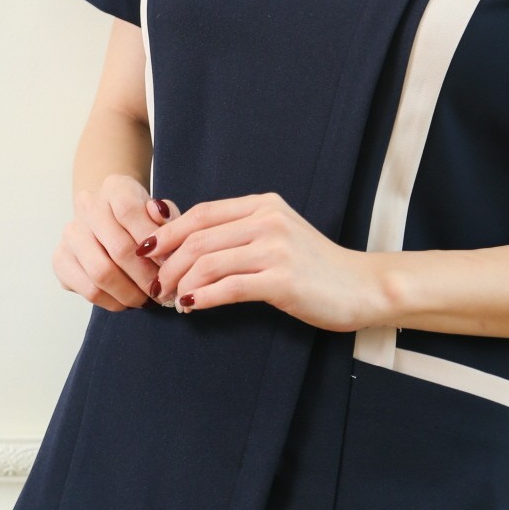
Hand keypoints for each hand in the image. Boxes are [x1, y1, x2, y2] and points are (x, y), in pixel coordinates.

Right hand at [52, 175, 181, 310]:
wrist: (106, 216)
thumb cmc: (137, 218)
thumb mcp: (157, 211)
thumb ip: (166, 219)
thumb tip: (164, 232)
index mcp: (114, 188)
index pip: (130, 212)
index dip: (153, 241)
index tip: (170, 264)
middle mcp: (87, 207)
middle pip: (119, 248)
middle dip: (146, 276)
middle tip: (161, 290)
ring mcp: (71, 233)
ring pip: (102, 273)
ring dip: (129, 293)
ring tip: (146, 299)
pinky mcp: (61, 259)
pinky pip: (89, 290)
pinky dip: (112, 301)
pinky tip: (126, 301)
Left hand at [138, 192, 383, 331]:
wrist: (360, 286)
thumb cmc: (313, 264)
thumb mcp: (276, 233)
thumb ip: (238, 231)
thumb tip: (184, 240)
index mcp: (264, 204)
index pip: (203, 213)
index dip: (169, 232)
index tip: (148, 252)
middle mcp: (268, 220)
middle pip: (199, 238)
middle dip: (168, 263)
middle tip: (155, 285)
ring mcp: (276, 249)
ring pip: (208, 262)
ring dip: (180, 283)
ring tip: (171, 299)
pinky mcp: (282, 280)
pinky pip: (228, 288)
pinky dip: (201, 297)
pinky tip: (191, 305)